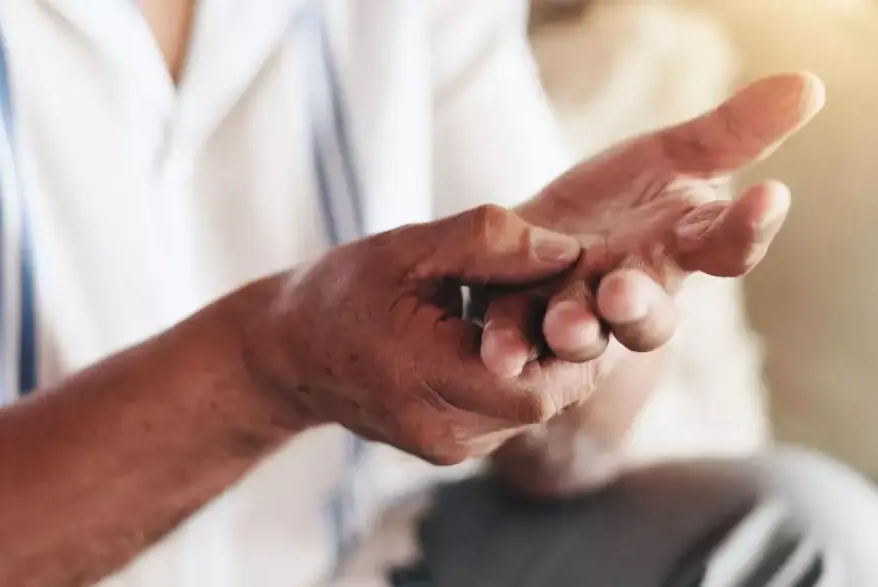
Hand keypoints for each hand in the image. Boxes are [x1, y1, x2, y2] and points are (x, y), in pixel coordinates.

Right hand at [241, 205, 610, 464]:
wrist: (287, 355)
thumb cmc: (341, 291)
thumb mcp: (408, 248)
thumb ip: (488, 241)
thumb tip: (568, 250)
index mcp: (423, 378)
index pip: (537, 385)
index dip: (576, 344)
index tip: (590, 295)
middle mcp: (440, 430)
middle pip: (543, 402)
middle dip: (571, 351)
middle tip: (585, 298)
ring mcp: (446, 448)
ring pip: (531, 412)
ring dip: (551, 364)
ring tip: (556, 311)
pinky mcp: (449, 449)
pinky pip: (508, 417)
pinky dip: (524, 377)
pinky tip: (521, 337)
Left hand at [479, 73, 825, 376]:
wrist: (544, 242)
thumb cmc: (622, 202)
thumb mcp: (673, 155)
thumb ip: (733, 131)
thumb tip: (812, 83)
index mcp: (679, 247)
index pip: (726, 242)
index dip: (749, 224)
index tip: (770, 194)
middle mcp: (635, 292)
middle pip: (650, 312)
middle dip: (639, 305)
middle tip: (621, 292)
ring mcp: (579, 314)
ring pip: (584, 334)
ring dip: (573, 329)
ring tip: (560, 326)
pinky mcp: (525, 323)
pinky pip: (518, 340)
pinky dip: (509, 344)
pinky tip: (498, 351)